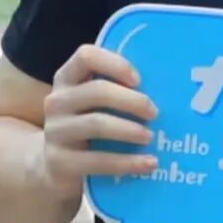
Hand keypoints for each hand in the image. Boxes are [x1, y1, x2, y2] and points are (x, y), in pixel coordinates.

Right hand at [40, 45, 159, 197]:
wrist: (54, 166)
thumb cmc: (87, 124)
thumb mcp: (94, 103)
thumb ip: (117, 89)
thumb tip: (167, 85)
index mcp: (67, 78)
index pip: (86, 56)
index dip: (115, 64)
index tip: (139, 79)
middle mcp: (57, 101)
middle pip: (97, 91)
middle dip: (131, 101)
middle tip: (155, 112)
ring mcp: (55, 132)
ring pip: (97, 124)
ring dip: (129, 130)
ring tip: (150, 137)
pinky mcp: (60, 162)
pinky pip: (97, 161)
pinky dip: (128, 163)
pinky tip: (150, 163)